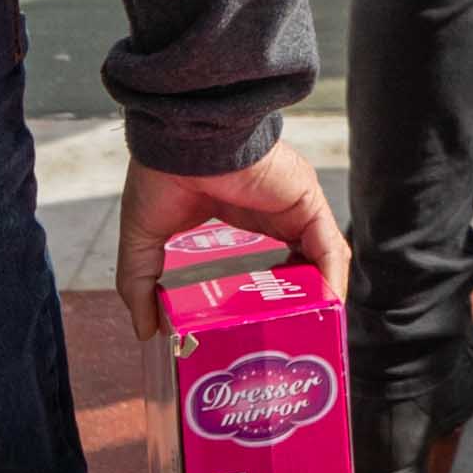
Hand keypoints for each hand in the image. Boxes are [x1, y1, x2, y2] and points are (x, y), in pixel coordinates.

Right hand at [115, 133, 347, 350]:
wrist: (179, 137)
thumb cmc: (160, 171)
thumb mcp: (144, 238)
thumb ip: (141, 284)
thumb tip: (144, 329)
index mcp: (236, 213)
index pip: (262, 256)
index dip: (266, 291)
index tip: (258, 324)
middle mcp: (270, 209)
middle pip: (296, 261)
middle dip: (297, 298)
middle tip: (288, 334)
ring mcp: (291, 204)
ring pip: (318, 257)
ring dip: (320, 293)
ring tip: (314, 330)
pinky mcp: (305, 200)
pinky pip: (329, 245)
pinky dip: (332, 277)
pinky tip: (327, 309)